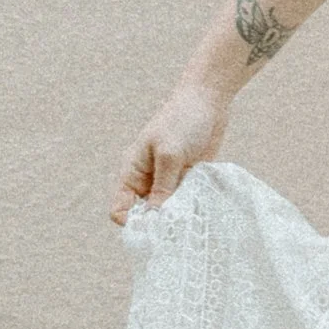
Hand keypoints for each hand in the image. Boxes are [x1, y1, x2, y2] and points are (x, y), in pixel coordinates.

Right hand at [112, 68, 236, 224]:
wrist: (208, 99)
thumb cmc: (182, 120)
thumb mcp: (170, 153)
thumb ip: (162, 186)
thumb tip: (155, 217)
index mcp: (132, 172)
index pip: (120, 208)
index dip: (132, 222)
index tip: (153, 229)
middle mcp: (148, 180)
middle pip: (145, 214)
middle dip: (158, 223)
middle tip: (177, 228)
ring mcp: (169, 181)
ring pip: (168, 210)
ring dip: (178, 216)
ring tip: (193, 219)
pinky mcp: (188, 179)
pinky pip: (186, 202)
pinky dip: (192, 207)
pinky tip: (204, 210)